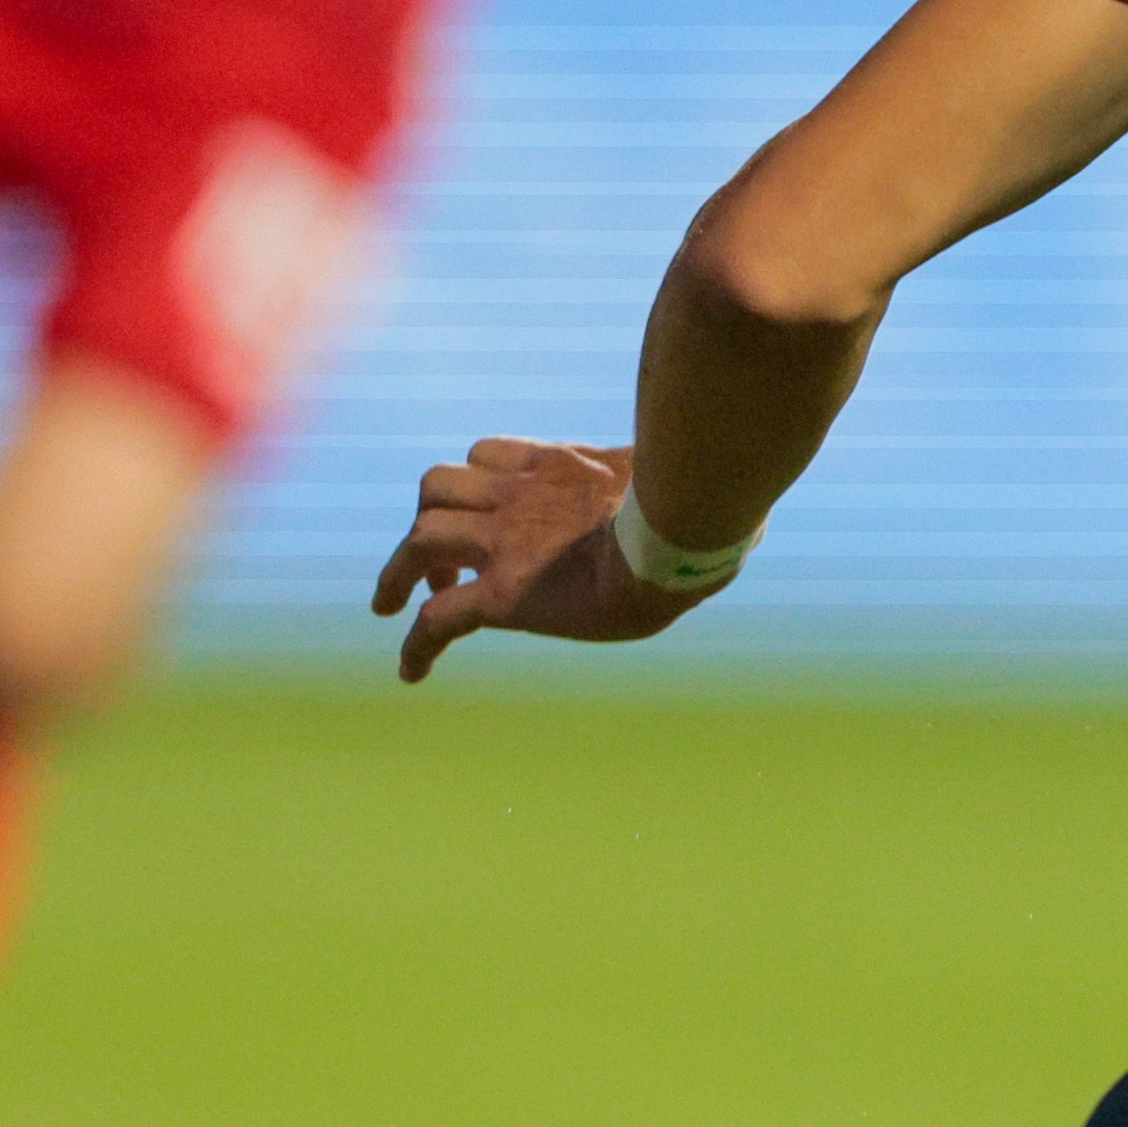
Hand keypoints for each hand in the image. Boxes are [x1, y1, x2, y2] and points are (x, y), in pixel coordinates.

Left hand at [370, 437, 703, 681]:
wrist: (678, 543)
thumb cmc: (696, 506)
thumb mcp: (677, 472)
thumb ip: (675, 475)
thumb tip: (734, 487)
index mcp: (555, 464)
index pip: (489, 453)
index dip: (473, 481)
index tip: (481, 515)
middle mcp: (516, 495)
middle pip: (436, 484)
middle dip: (426, 518)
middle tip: (441, 564)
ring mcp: (503, 543)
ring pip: (419, 538)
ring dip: (400, 571)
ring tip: (393, 605)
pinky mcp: (503, 594)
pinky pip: (437, 619)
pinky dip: (415, 645)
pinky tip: (412, 674)